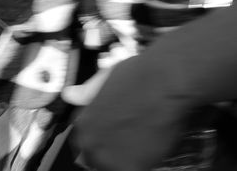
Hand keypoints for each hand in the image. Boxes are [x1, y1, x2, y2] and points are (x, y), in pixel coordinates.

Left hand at [71, 50, 198, 170]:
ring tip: (142, 137)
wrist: (166, 82)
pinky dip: (143, 161)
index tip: (114, 133)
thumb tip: (70, 94)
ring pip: (115, 166)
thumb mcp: (105, 78)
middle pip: (98, 158)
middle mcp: (91, 145)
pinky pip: (134, 169)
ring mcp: (109, 159)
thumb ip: (87, 93)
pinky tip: (151, 143)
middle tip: (131, 136)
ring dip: (126, 157)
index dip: (102, 137)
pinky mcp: (131, 169)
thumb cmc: (139, 75)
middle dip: (112, 149)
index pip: (85, 143)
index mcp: (83, 125)